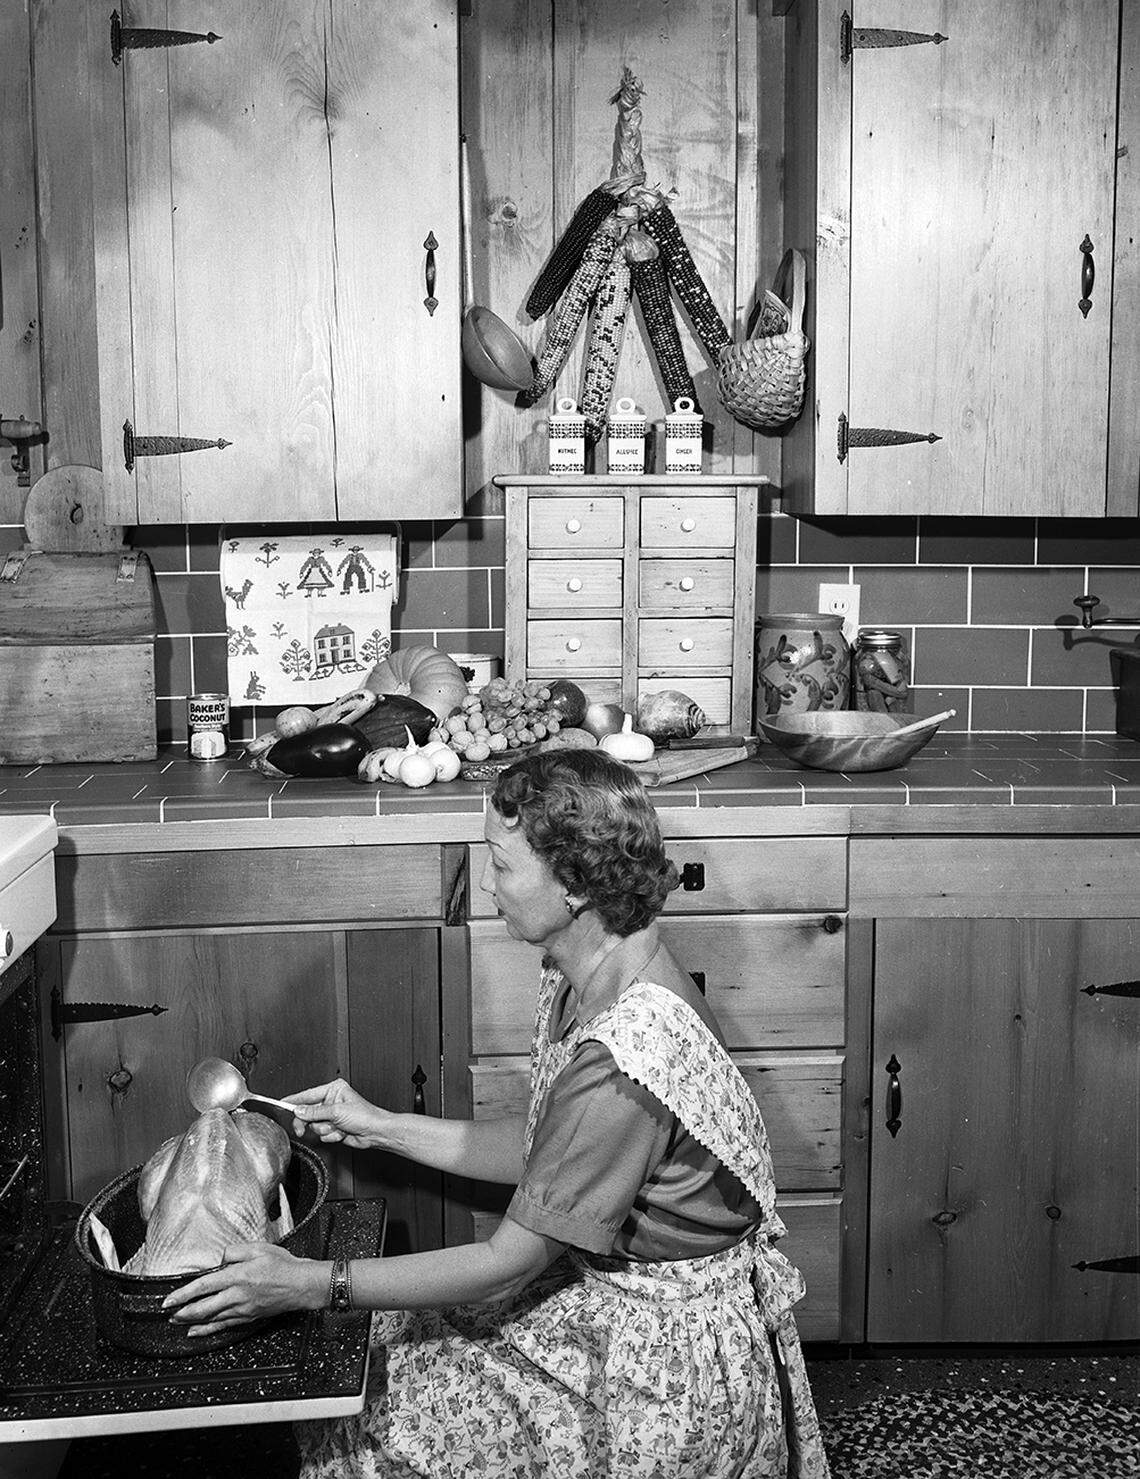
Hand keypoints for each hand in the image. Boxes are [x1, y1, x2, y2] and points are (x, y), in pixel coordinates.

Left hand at [162, 1242, 320, 1338]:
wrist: (301, 1284)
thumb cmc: (282, 1265)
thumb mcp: (258, 1248)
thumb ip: (234, 1252)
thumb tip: (220, 1261)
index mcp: (237, 1276)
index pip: (203, 1286)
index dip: (183, 1294)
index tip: (168, 1299)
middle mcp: (236, 1295)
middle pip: (203, 1307)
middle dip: (182, 1312)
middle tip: (167, 1313)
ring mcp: (242, 1309)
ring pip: (210, 1319)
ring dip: (191, 1321)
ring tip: (177, 1321)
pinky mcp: (247, 1318)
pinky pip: (223, 1326)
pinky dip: (207, 1330)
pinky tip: (197, 1332)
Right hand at [285, 1078, 386, 1148]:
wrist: (375, 1132)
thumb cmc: (365, 1116)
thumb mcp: (336, 1111)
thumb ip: (315, 1112)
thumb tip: (299, 1110)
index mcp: (333, 1089)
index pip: (308, 1094)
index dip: (295, 1100)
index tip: (282, 1103)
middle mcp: (332, 1101)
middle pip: (308, 1112)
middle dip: (309, 1122)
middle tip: (302, 1129)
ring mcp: (332, 1115)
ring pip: (315, 1125)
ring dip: (325, 1129)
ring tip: (338, 1127)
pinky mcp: (334, 1128)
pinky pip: (322, 1134)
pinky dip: (331, 1135)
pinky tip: (342, 1132)